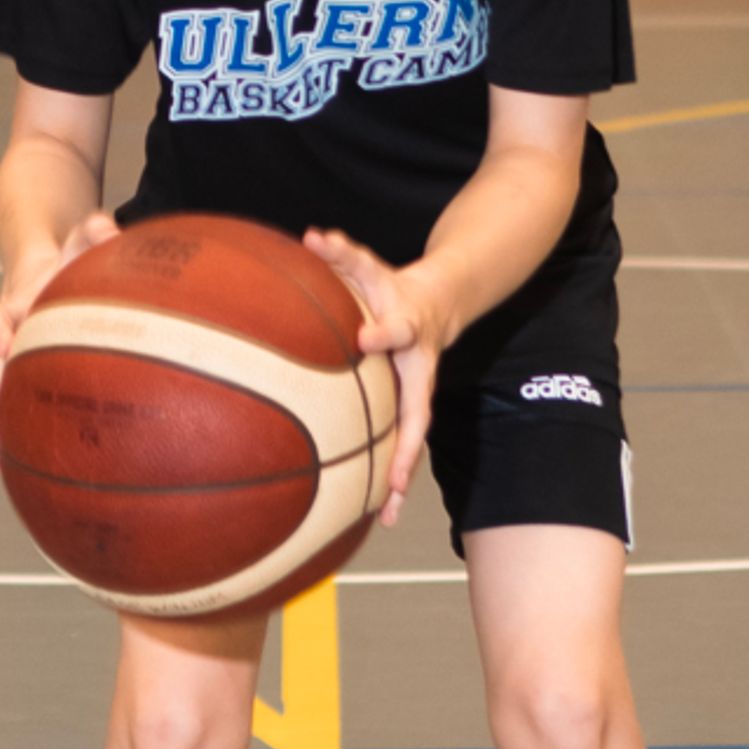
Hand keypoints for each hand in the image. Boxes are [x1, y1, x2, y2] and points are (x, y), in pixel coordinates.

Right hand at [0, 208, 117, 480]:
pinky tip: (15, 469)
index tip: (7, 346)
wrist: (43, 266)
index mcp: (18, 301)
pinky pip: (8, 407)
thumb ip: (92, 232)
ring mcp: (10, 356)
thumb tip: (111, 227)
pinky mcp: (19, 377)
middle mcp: (7, 330)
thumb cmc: (69, 261)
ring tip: (1, 462)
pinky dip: (8, 435)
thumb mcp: (79, 242)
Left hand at [304, 231, 449, 527]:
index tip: (363, 338)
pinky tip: (381, 511)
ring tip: (390, 512)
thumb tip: (312, 235)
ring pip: (412, 438)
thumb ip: (342, 252)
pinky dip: (392, 478)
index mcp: (410, 329)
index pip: (398, 328)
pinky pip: (401, 446)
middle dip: (407, 442)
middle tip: (396, 476)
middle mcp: (418, 369)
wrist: (437, 304)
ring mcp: (417, 393)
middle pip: (417, 408)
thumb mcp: (369, 265)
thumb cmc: (390, 286)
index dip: (384, 332)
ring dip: (402, 475)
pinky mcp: (408, 409)